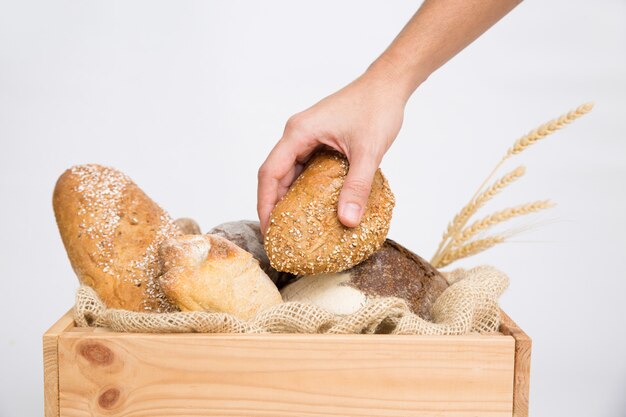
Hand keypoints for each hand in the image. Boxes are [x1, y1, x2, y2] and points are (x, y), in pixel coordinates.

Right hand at [257, 67, 407, 233]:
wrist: (389, 85)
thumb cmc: (377, 108)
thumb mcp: (368, 152)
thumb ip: (357, 187)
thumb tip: (348, 220)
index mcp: (299, 133)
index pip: (269, 173)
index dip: (265, 204)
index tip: (268, 230)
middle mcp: (297, 134)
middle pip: (275, 175)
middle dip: (274, 206)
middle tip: (279, 236)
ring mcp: (307, 137)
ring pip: (290, 173)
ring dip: (289, 198)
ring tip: (293, 227)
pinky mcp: (319, 140)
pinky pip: (305, 168)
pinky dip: (305, 189)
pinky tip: (313, 208)